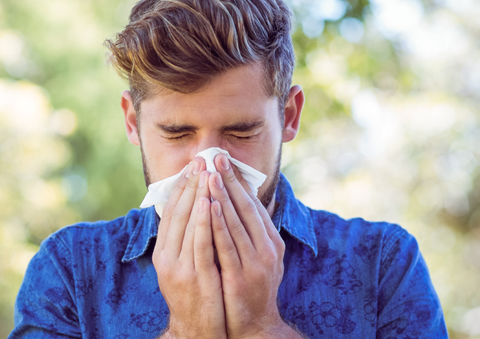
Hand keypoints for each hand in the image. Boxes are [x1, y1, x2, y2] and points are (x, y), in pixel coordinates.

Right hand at [153, 158, 226, 338]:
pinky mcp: (196, 277)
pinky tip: (210, 203)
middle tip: (201, 160)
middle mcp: (167, 257)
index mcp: (163, 252)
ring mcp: (180, 268)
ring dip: (198, 195)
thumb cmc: (195, 297)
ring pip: (188, 224)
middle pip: (178, 213)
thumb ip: (185, 241)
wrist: (197, 333)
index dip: (182, 187)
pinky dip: (203, 222)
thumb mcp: (183, 267)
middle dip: (191, 184)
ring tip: (206, 173)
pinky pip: (201, 244)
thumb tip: (192, 212)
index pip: (171, 212)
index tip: (193, 166)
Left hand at [207, 153, 297, 338]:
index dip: (237, 180)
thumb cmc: (249, 288)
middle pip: (245, 207)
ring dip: (222, 196)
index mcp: (271, 241)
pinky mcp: (242, 276)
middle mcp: (267, 248)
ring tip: (209, 174)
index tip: (223, 160)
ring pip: (236, 222)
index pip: (252, 203)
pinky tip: (208, 207)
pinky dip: (217, 224)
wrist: (254, 326)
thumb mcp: (255, 257)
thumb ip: (247, 233)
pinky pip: (227, 245)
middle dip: (229, 180)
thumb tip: (232, 203)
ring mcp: (256, 262)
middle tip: (215, 157)